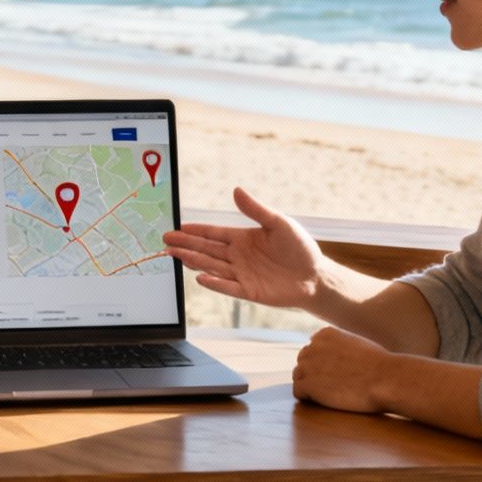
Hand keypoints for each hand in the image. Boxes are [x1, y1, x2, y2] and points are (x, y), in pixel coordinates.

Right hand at [162, 187, 326, 309]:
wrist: (316, 276)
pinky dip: (214, 283)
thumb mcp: (279, 222)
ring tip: (175, 255)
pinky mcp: (249, 291)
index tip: (177, 228)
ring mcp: (241, 275)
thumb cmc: (299, 247)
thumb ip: (255, 209)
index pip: (214, 234)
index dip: (195, 231)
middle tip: (166, 241)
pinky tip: (200, 277)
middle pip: (207, 250)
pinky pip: (227, 287)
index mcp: (242, 238)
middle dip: (186, 245)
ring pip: (212, 266)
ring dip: (193, 261)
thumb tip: (236, 190)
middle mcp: (238, 257)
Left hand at [291, 327, 391, 413]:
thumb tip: (333, 358)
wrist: (385, 379)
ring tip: (331, 394)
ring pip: (298, 377)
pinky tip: (324, 401)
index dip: (322, 364)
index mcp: (325, 334)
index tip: (336, 373)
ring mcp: (308, 365)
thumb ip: (340, 346)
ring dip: (310, 387)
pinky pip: (297, 392)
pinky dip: (307, 398)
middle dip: (314, 374)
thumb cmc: (379, 366)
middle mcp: (313, 346)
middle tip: (334, 386)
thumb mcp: (357, 344)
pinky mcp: (308, 384)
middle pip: (303, 362)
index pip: (312, 349)